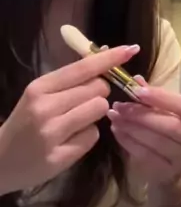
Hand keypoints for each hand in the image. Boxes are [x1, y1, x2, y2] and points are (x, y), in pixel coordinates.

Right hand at [0, 45, 139, 194]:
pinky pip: (93, 136)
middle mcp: (45, 108)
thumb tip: (104, 57)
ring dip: (95, 114)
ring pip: (99, 110)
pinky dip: (88, 136)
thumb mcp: (39, 95)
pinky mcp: (60, 157)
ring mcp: (52, 134)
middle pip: (98, 89)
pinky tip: (70, 140)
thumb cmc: (24, 123)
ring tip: (76, 121)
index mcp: (40, 87)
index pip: (83, 68)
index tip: (131, 49)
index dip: (110, 59)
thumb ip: (69, 80)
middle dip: (99, 93)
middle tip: (82, 102)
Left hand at [108, 79, 180, 185]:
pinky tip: (116, 130)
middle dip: (142, 115)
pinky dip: (128, 141)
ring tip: (114, 116)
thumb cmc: (168, 133)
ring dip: (132, 127)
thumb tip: (135, 80)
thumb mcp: (164, 112)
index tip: (137, 91)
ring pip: (156, 142)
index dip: (162, 98)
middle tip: (119, 106)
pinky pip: (145, 155)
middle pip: (170, 126)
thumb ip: (152, 97)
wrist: (172, 170)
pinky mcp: (167, 172)